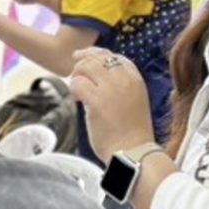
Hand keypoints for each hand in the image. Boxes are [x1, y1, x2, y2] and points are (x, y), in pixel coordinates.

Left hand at [69, 47, 155, 163]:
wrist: (133, 153)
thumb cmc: (132, 133)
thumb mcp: (133, 101)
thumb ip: (119, 86)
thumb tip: (95, 76)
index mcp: (135, 78)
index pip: (113, 56)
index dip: (96, 55)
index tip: (84, 58)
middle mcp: (124, 79)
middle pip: (97, 58)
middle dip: (82, 63)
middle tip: (74, 75)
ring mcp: (110, 89)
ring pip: (85, 66)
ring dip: (76, 76)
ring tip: (77, 91)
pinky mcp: (96, 101)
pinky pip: (77, 83)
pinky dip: (73, 89)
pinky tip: (77, 100)